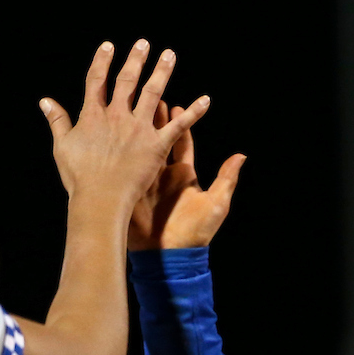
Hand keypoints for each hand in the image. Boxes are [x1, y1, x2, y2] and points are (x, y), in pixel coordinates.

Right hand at [41, 41, 208, 210]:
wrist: (100, 199)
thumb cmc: (79, 177)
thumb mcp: (62, 146)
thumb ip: (57, 121)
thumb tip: (44, 101)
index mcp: (93, 116)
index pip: (97, 81)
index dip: (102, 62)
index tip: (108, 46)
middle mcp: (117, 116)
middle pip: (127, 81)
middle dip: (135, 59)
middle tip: (144, 43)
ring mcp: (138, 128)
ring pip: (153, 93)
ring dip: (162, 72)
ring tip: (170, 55)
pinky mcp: (157, 145)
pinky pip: (180, 126)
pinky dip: (194, 112)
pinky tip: (206, 99)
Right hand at [129, 104, 245, 249]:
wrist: (171, 256)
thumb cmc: (197, 231)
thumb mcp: (216, 203)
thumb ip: (226, 178)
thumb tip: (242, 155)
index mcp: (184, 174)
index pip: (181, 142)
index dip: (179, 124)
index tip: (175, 105)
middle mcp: (164, 175)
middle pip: (159, 141)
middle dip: (154, 121)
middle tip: (150, 98)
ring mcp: (147, 182)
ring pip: (141, 151)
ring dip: (136, 132)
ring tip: (129, 112)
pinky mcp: (132, 191)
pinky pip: (127, 170)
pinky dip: (121, 154)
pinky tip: (112, 137)